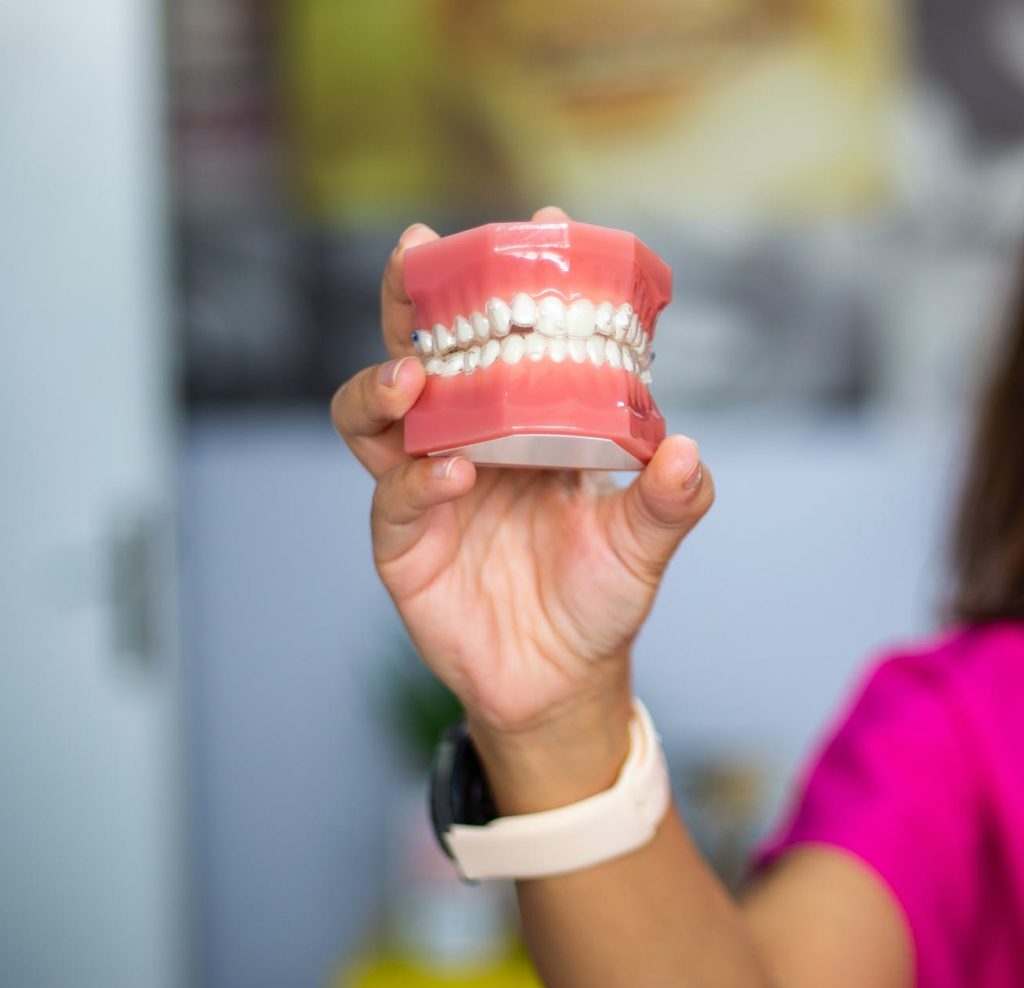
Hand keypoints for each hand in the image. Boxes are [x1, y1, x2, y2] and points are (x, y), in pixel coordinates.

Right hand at [332, 209, 713, 805]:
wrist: (560, 680)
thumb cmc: (599, 598)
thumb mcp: (643, 543)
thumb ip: (669, 500)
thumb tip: (687, 450)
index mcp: (521, 424)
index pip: (509, 338)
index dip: (519, 281)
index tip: (548, 226)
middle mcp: (465, 441)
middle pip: (421, 353)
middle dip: (411, 301)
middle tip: (419, 255)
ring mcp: (424, 487)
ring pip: (373, 415)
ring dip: (385, 384)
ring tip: (416, 374)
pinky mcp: (401, 542)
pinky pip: (391, 494)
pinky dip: (415, 477)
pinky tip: (452, 471)